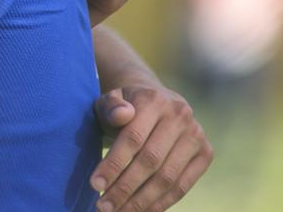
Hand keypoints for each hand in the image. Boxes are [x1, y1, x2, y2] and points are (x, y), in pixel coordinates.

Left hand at [91, 84, 212, 211]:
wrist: (156, 101)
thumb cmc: (124, 106)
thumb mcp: (109, 100)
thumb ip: (110, 106)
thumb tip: (122, 114)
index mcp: (154, 100)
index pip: (132, 138)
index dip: (113, 164)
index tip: (95, 185)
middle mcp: (180, 116)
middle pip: (150, 161)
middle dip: (125, 188)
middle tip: (104, 206)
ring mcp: (196, 135)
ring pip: (168, 178)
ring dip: (142, 201)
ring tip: (119, 211)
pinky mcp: (206, 153)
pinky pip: (183, 186)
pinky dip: (162, 202)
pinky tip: (142, 211)